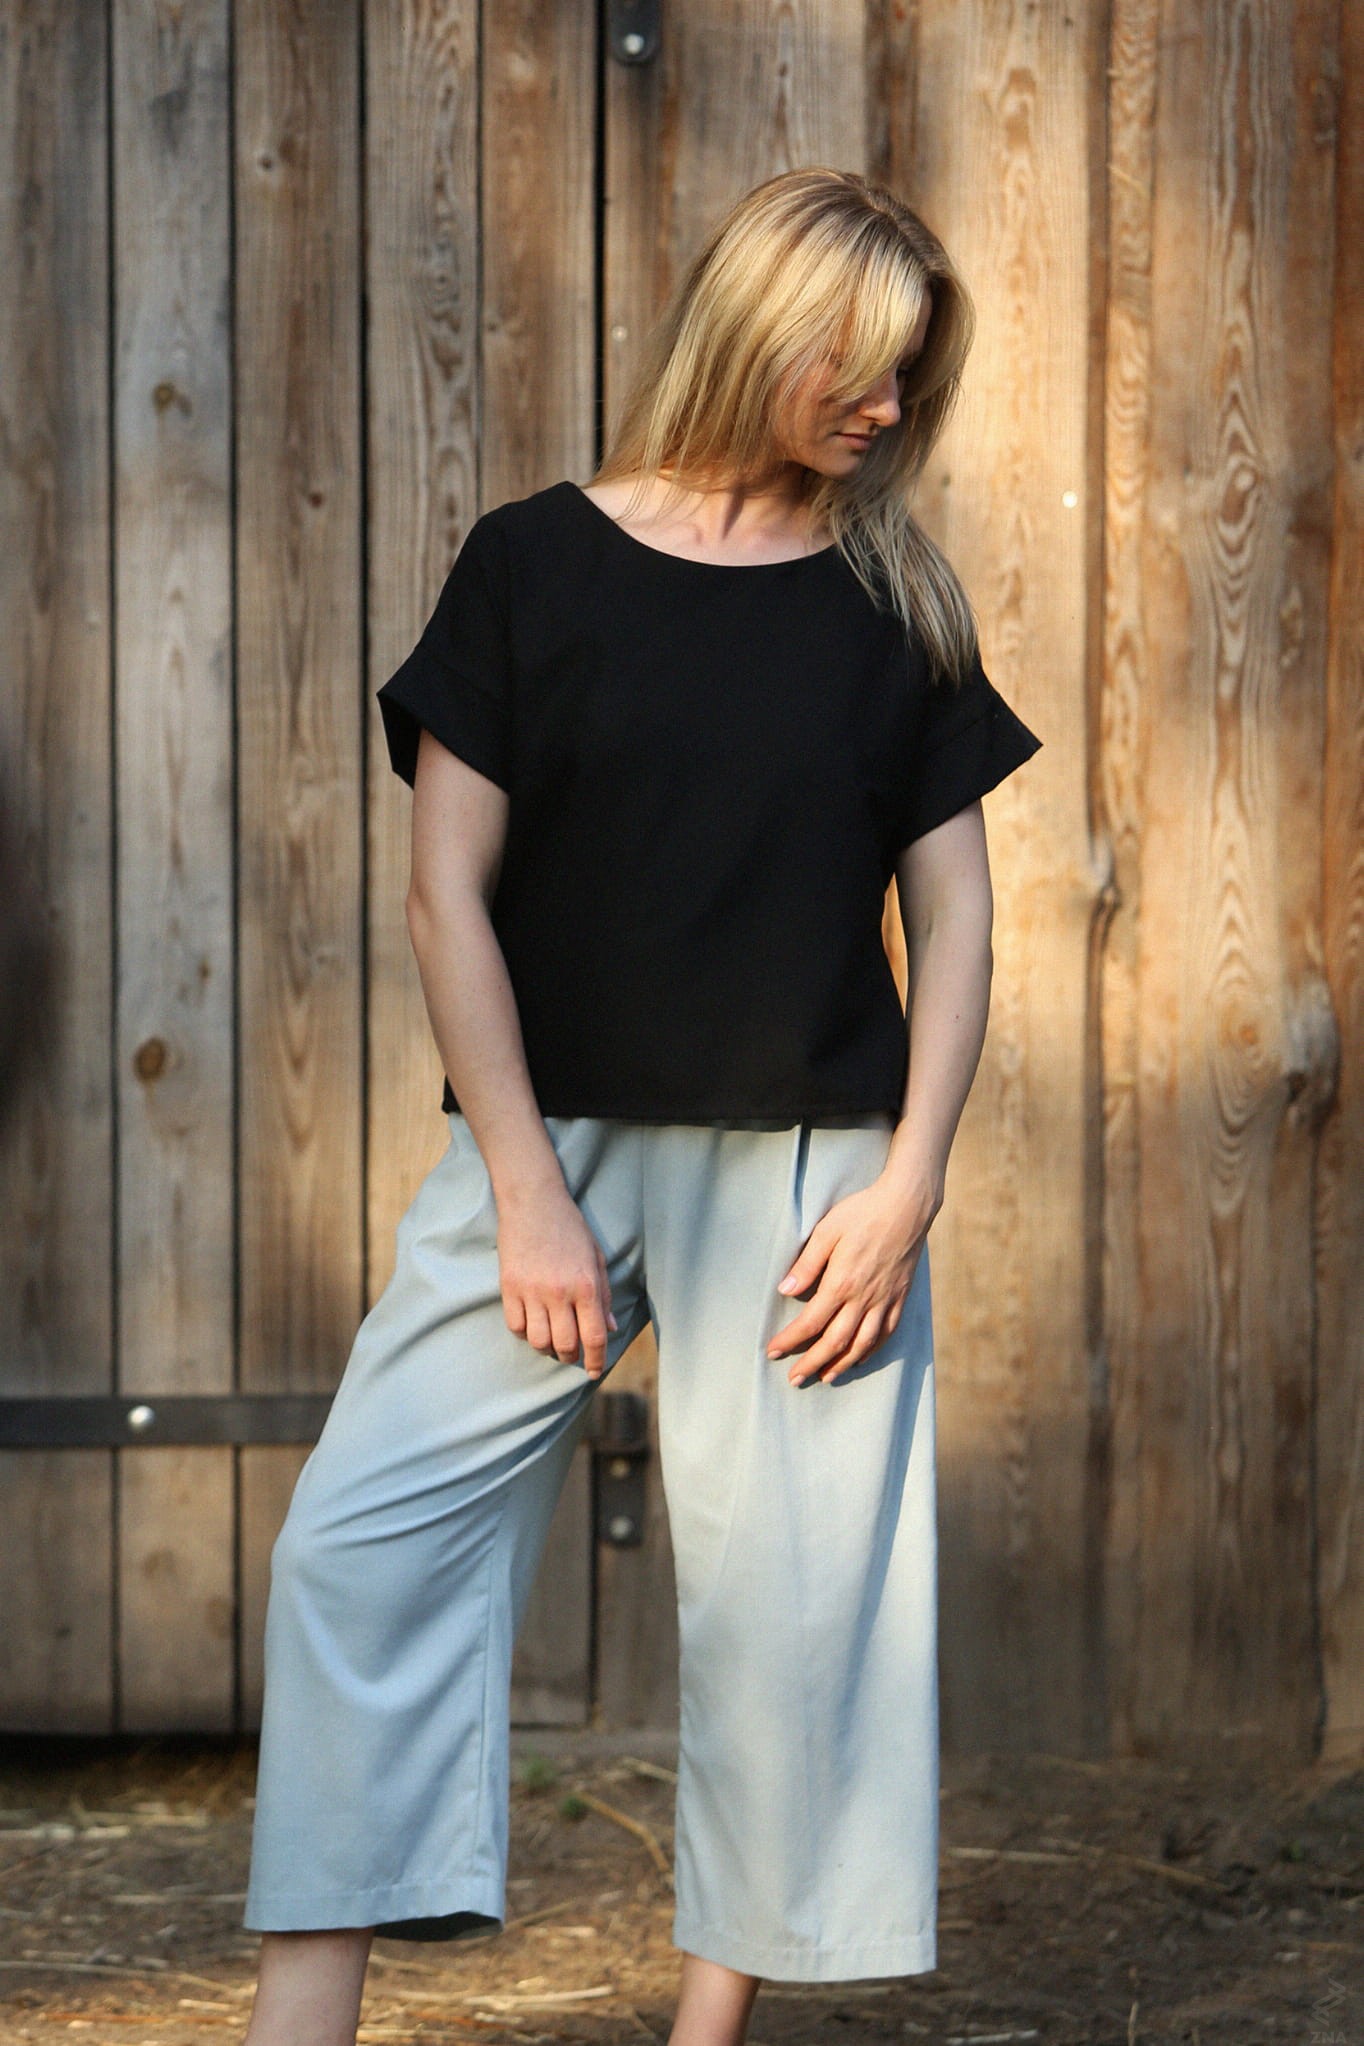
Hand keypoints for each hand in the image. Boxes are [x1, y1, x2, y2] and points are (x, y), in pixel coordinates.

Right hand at [496, 1181, 617, 1378]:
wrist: (533, 1202)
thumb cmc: (570, 1228)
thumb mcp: (596, 1258)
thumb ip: (603, 1295)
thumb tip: (611, 1328)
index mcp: (586, 1285)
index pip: (594, 1337)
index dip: (596, 1361)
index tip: (594, 1371)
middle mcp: (559, 1293)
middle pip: (565, 1346)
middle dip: (571, 1357)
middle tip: (572, 1354)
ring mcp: (531, 1291)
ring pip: (538, 1342)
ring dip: (548, 1348)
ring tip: (552, 1340)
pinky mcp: (509, 1287)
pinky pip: (516, 1326)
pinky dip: (525, 1333)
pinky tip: (533, 1323)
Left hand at [766, 1174, 937, 1385]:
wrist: (907, 1205)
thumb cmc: (863, 1212)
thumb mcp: (827, 1231)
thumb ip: (807, 1264)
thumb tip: (785, 1290)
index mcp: (842, 1283)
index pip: (810, 1322)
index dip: (790, 1340)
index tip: (773, 1351)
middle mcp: (864, 1298)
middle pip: (835, 1342)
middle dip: (812, 1363)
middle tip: (794, 1380)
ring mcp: (885, 1300)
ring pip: (862, 1344)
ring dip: (842, 1364)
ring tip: (825, 1377)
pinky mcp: (900, 1296)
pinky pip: (887, 1333)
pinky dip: (872, 1350)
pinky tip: (861, 1358)